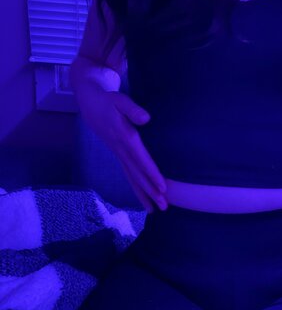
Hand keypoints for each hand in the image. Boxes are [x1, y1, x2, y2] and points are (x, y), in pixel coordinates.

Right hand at [75, 79, 167, 213]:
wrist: (89, 102)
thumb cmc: (108, 100)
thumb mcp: (119, 99)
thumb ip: (132, 109)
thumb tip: (146, 119)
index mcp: (125, 137)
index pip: (141, 159)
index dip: (152, 173)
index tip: (163, 187)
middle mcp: (121, 149)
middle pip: (137, 174)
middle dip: (150, 191)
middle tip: (164, 207)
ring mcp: (119, 153)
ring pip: (132, 177)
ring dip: (144, 194)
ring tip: (155, 210)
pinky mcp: (119, 154)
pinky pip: (128, 174)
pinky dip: (137, 187)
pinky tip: (145, 199)